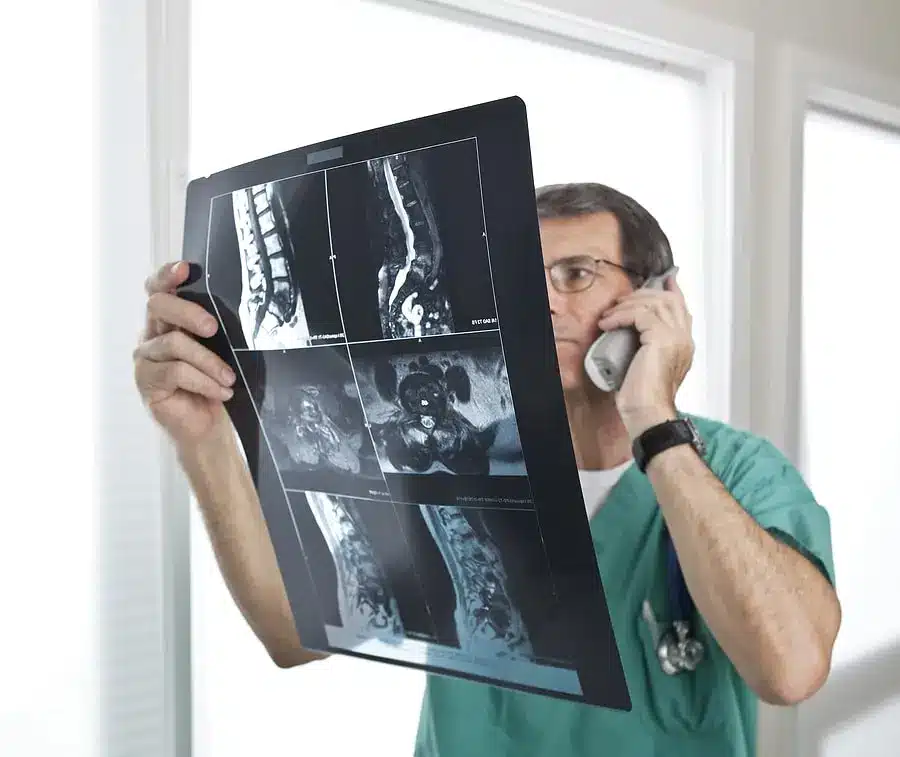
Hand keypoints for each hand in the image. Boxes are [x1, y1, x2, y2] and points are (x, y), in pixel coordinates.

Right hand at [134, 261, 235, 446]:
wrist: (210, 428)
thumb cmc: (216, 385)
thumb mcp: (221, 352)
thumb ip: (215, 330)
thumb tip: (239, 309)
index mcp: (169, 321)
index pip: (158, 289)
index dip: (167, 276)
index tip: (184, 268)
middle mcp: (152, 334)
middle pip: (158, 306)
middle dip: (188, 311)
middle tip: (212, 328)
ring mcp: (146, 358)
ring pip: (174, 343)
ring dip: (208, 361)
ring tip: (229, 378)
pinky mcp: (147, 381)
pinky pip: (176, 371)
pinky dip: (204, 380)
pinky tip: (222, 392)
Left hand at [597, 273, 693, 437]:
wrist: (648, 411)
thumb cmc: (643, 396)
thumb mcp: (646, 364)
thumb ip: (647, 345)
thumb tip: (632, 331)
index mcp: (684, 343)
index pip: (681, 307)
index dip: (671, 289)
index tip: (661, 279)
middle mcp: (684, 337)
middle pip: (667, 299)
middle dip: (641, 294)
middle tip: (620, 302)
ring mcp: (676, 336)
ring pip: (653, 303)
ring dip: (626, 305)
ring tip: (609, 315)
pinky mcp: (662, 338)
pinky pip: (640, 314)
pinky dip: (621, 316)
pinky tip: (607, 324)